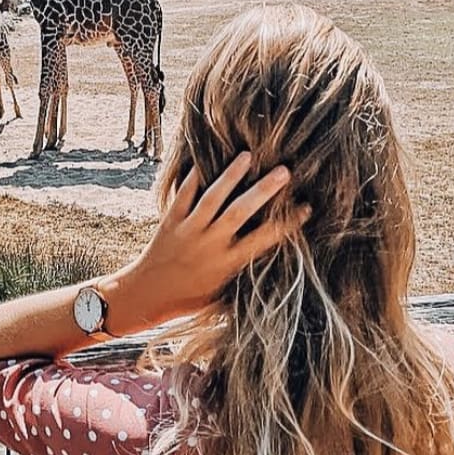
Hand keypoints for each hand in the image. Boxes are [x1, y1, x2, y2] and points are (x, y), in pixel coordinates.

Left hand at [101, 153, 309, 333]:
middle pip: (240, 212)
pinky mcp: (170, 221)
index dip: (287, 224)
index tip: (307, 207)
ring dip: (231, 176)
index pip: (264, 240)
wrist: (146, 296)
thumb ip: (245, 277)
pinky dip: (193, 177)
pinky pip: (183, 195)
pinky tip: (204, 160)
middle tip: (284, 171)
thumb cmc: (191, 298)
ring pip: (212, 198)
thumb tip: (275, 268)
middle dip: (263, 190)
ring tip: (247, 155)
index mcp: (228, 264)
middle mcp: (211, 245)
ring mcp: (189, 231)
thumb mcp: (223, 295)